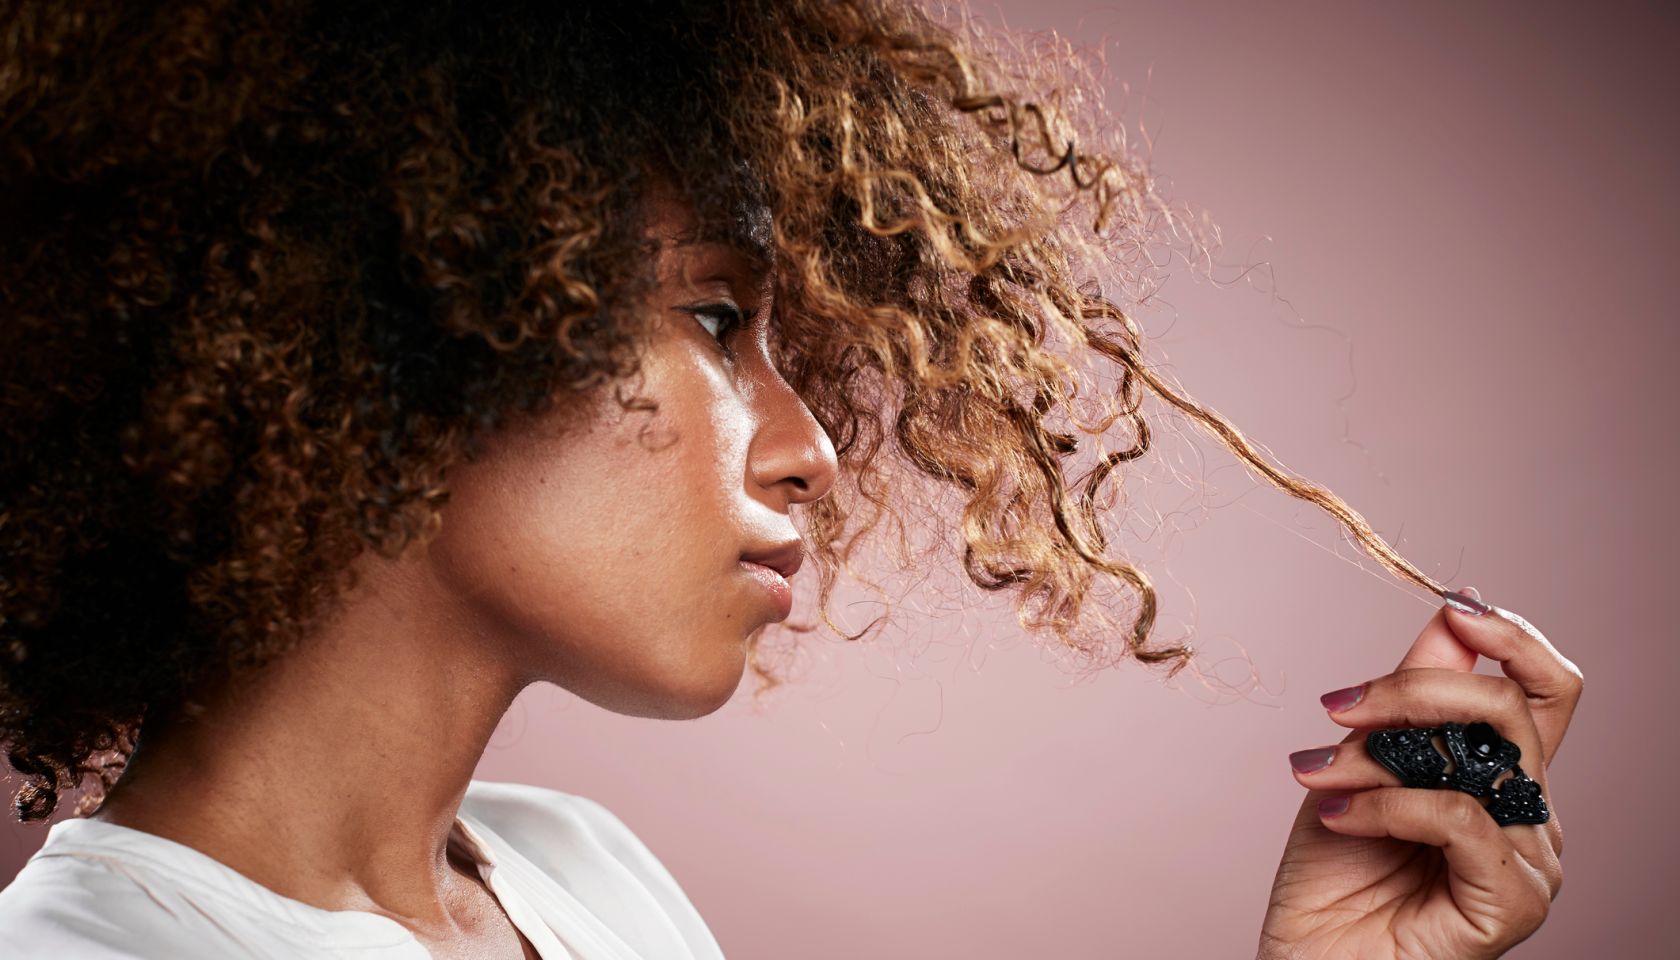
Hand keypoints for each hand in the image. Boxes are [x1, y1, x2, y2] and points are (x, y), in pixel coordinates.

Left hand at [1257, 589, 1582, 959]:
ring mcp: (1529, 861)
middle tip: (1335, 706)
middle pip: (1510, 707)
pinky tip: (1339, 817)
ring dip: (1381, 753)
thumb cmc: (1332, 876)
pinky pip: (1463, 821)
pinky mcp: (1514, 903)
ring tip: (1319, 776)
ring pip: (1481, 758)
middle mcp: (1528, 814)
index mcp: (1500, 776)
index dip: (1514, 639)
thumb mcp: (1357, 765)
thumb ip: (1406, 699)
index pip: (1546, 690)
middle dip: (1414, 686)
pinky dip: (1391, 805)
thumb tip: (1451, 614)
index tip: (1456, 608)